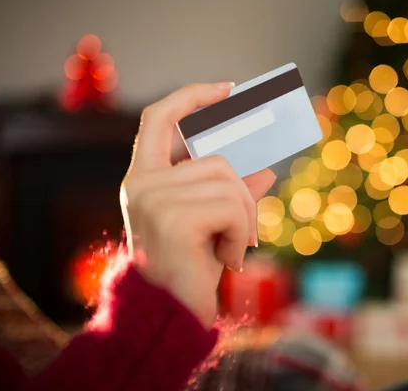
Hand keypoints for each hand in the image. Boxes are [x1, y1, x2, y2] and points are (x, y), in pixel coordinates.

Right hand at [120, 82, 275, 328]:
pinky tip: (227, 260)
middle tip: (244, 228)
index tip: (229, 89)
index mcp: (143, 179)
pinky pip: (232, 207)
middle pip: (216, 158)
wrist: (169, 317)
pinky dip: (241, 234)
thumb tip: (266, 166)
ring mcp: (153, 199)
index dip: (192, 97)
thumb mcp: (212, 223)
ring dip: (243, 220)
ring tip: (228, 250)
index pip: (159, 118)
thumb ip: (233, 191)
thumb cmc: (190, 268)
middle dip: (244, 192)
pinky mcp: (174, 218)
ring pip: (230, 181)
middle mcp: (141, 184)